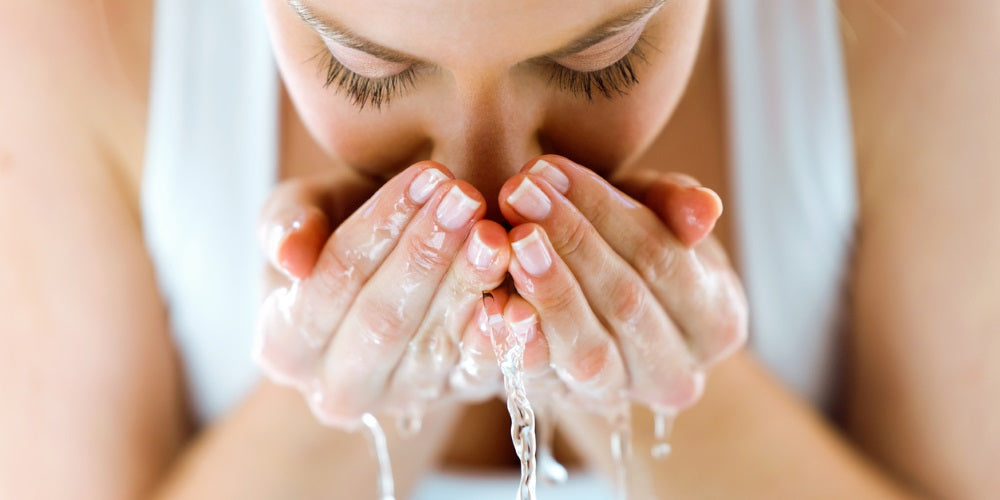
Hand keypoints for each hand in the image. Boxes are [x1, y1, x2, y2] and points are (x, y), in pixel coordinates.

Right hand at [253, 163, 510, 427]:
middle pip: (383, 320)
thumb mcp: (303, 211)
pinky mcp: (456, 396)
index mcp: (284, 346)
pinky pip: (481, 373)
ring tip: (496, 232)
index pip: (333, 281)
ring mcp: (400, 399)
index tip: (424, 175)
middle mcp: (338, 389)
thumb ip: (286, 222)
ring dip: (469, 285)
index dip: (379, 227)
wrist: (390, 273)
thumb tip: (291, 258)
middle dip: (426, 254)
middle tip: (465, 198)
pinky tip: (521, 299)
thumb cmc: (340, 229)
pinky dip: (503, 338)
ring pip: (435, 345)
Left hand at [494, 155, 747, 411]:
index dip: (606, 212)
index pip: (664, 259)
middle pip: (625, 303)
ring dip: (547, 290)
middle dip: (569, 240)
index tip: (551, 168)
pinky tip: (492, 302)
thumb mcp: (655, 214)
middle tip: (519, 192)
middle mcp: (676, 374)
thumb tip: (704, 208)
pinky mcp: (564, 405)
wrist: (594, 309)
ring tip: (511, 239)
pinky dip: (517, 342)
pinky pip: (541, 380)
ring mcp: (619, 397)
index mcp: (716, 322)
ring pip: (588, 351)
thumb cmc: (629, 246)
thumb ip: (675, 204)